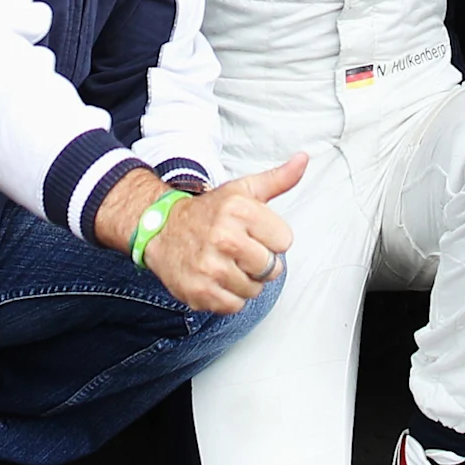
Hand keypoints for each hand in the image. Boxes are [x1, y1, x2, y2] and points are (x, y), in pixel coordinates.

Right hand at [143, 154, 303, 312]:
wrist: (161, 230)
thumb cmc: (208, 212)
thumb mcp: (242, 190)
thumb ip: (278, 179)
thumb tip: (303, 159)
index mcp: (239, 210)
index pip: (285, 241)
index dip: (271, 239)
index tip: (253, 233)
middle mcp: (224, 238)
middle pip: (271, 268)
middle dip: (260, 263)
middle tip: (239, 251)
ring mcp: (210, 267)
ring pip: (254, 289)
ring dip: (244, 281)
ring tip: (226, 264)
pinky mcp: (200, 291)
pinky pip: (234, 305)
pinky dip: (228, 297)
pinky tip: (215, 279)